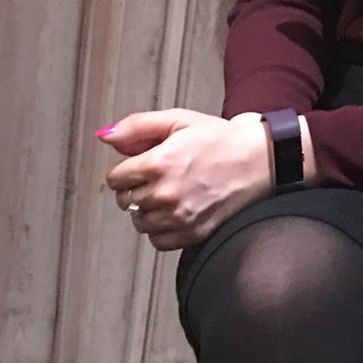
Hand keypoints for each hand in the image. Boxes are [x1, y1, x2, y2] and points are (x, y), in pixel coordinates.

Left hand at [100, 109, 273, 250]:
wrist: (257, 160)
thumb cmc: (218, 139)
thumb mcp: (177, 120)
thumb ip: (137, 127)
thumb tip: (105, 136)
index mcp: (158, 163)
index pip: (115, 179)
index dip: (125, 171)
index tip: (140, 167)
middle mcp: (165, 193)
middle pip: (125, 201)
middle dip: (134, 189)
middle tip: (157, 179)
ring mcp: (178, 217)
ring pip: (139, 222)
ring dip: (146, 210)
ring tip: (167, 195)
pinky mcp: (191, 234)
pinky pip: (157, 241)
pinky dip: (160, 229)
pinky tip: (174, 213)